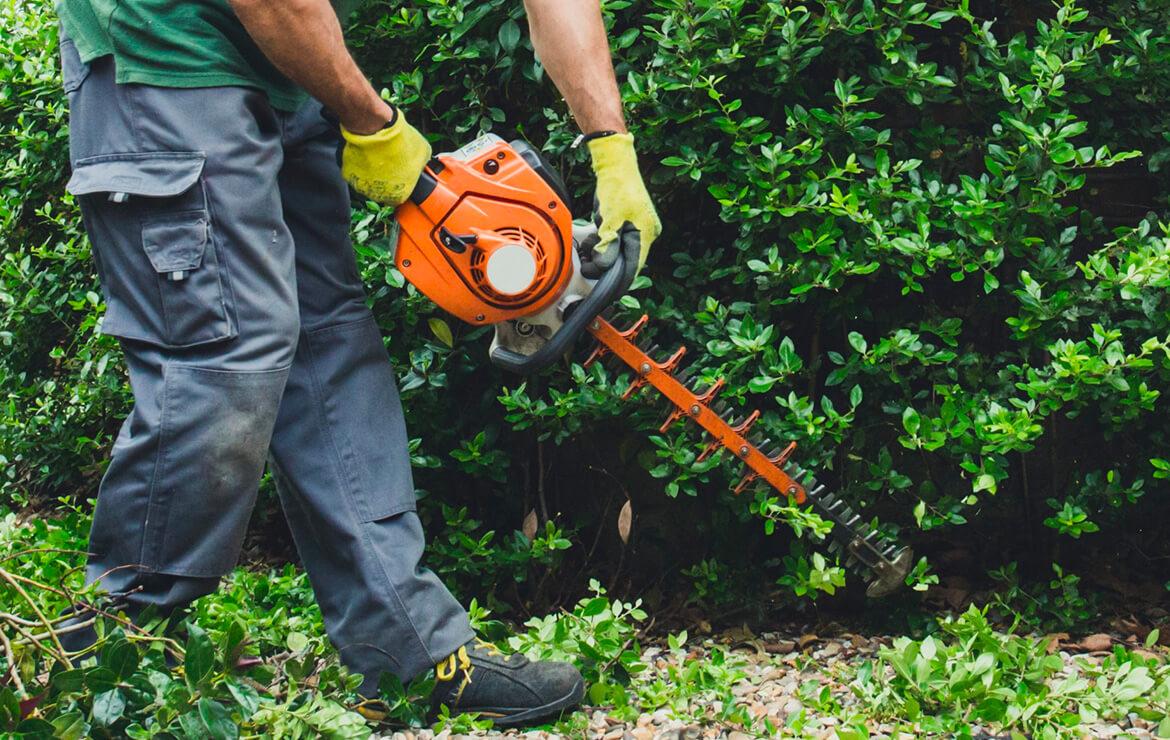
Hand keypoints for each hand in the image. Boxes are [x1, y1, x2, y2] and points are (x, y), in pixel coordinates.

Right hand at [340, 109, 430, 206]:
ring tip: (377, 156)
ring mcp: (362, 186)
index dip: (401, 184)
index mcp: (399, 196)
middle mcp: (379, 196)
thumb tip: (421, 163)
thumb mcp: (424, 152)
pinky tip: (366, 154)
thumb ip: (422, 164)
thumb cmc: (400, 141)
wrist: (376, 128)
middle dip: (386, 179)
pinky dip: (359, 165)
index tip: (401, 174)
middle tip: (389, 163)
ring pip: (368, 183)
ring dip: (372, 173)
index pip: (400, 197)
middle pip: (383, 192)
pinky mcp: (348, 175)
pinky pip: (354, 172)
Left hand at [580, 132, 660, 277]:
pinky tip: (593, 239)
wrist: (616, 164)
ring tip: (588, 249)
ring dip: (602, 254)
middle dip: (605, 265)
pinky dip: (604, 243)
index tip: (604, 290)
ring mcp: (638, 228)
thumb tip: (601, 267)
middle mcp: (646, 234)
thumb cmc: (616, 188)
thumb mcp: (608, 222)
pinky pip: (617, 241)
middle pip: (626, 261)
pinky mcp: (629, 223)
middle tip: (587, 264)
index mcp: (646, 235)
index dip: (617, 282)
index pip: (633, 268)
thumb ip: (606, 248)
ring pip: (619, 252)